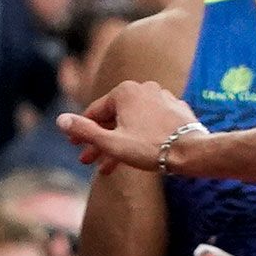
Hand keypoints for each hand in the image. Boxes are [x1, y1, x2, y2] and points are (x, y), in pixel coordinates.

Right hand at [61, 80, 197, 174]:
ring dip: (118, 144)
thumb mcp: (111, 142)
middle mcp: (144, 89)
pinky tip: (133, 156)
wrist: (194, 153)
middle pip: (115, 119)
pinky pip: (152, 125)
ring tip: (107, 166)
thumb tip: (60, 121)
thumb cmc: (151, 147)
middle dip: (100, 142)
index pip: (96, 112)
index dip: (82, 131)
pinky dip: (141, 139)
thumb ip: (85, 131)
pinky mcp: (178, 112)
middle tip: (87, 160)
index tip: (74, 146)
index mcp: (125, 91)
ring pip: (133, 124)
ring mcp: (164, 99)